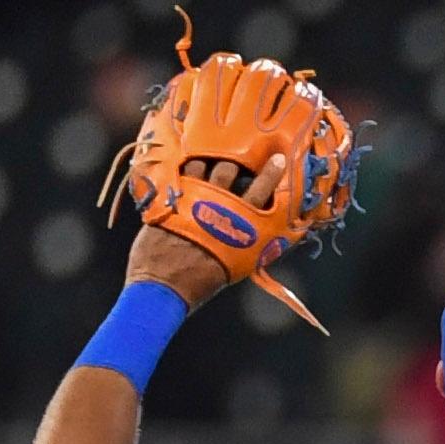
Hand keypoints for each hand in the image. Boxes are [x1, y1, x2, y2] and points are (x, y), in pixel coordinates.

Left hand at [123, 152, 285, 309]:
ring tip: (211, 157)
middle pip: (233, 171)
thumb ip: (253, 244)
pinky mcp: (174, 195)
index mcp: (244, 226)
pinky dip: (188, 165)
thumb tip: (267, 231)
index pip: (263, 192)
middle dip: (236, 163)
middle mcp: (223, 206)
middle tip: (236, 158)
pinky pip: (184, 169)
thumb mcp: (238, 264)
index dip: (271, 174)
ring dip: (211, 160)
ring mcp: (196, 197)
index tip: (279, 159)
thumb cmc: (203, 280)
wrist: (165, 283)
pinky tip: (189, 164)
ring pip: (208, 165)